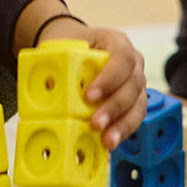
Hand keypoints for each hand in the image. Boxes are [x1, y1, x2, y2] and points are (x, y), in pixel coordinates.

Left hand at [36, 18, 147, 149]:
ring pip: (138, 105)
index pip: (122, 58)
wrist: (73, 49)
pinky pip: (134, 118)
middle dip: (114, 107)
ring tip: (107, 141)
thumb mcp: (59, 48)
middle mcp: (133, 62)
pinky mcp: (134, 102)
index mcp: (116, 42)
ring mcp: (136, 83)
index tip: (89, 95)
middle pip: (132, 85)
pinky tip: (109, 143)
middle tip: (95, 123)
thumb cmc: (68, 46)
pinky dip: (122, 131)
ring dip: (122, 124)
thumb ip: (56, 64)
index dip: (109, 78)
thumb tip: (48, 88)